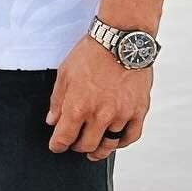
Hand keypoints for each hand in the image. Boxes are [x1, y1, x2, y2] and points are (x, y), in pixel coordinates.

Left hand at [46, 36, 151, 160]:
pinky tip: (115, 141)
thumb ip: (57, 101)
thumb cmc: (91, 53)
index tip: (56, 146)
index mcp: (78, 107)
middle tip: (75, 144)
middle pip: (86, 145)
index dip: (57, 146)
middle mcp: (100, 115)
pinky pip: (131, 136)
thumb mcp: (65, 74)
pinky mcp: (138, 110)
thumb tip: (53, 120)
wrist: (120, 40)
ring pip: (109, 144)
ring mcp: (121, 114)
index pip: (63, 138)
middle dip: (76, 147)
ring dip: (99, 149)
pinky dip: (121, 142)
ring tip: (94, 150)